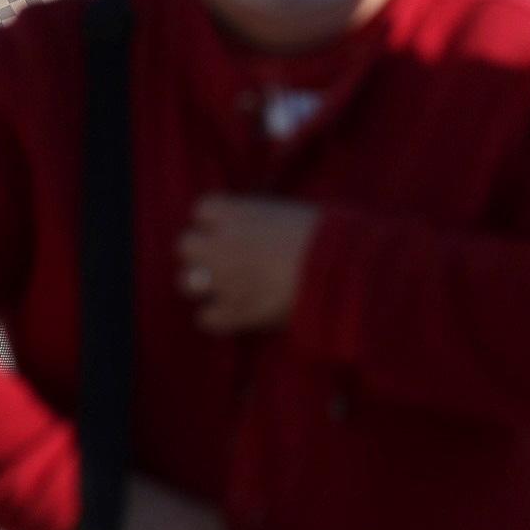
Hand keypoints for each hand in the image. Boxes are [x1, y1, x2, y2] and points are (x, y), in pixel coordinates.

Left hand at [176, 195, 319, 333]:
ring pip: (186, 282)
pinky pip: (205, 319)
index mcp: (238, 214)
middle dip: (201, 253)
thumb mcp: (291, 212)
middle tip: (224, 261)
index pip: (202, 210)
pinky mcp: (236, 312)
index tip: (231, 229)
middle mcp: (223, 244)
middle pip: (184, 245)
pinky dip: (218, 318)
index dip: (215, 222)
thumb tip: (254, 226)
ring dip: (203, 285)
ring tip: (227, 288)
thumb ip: (261, 218)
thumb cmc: (328, 237)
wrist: (345, 272)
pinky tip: (236, 314)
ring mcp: (226, 280)